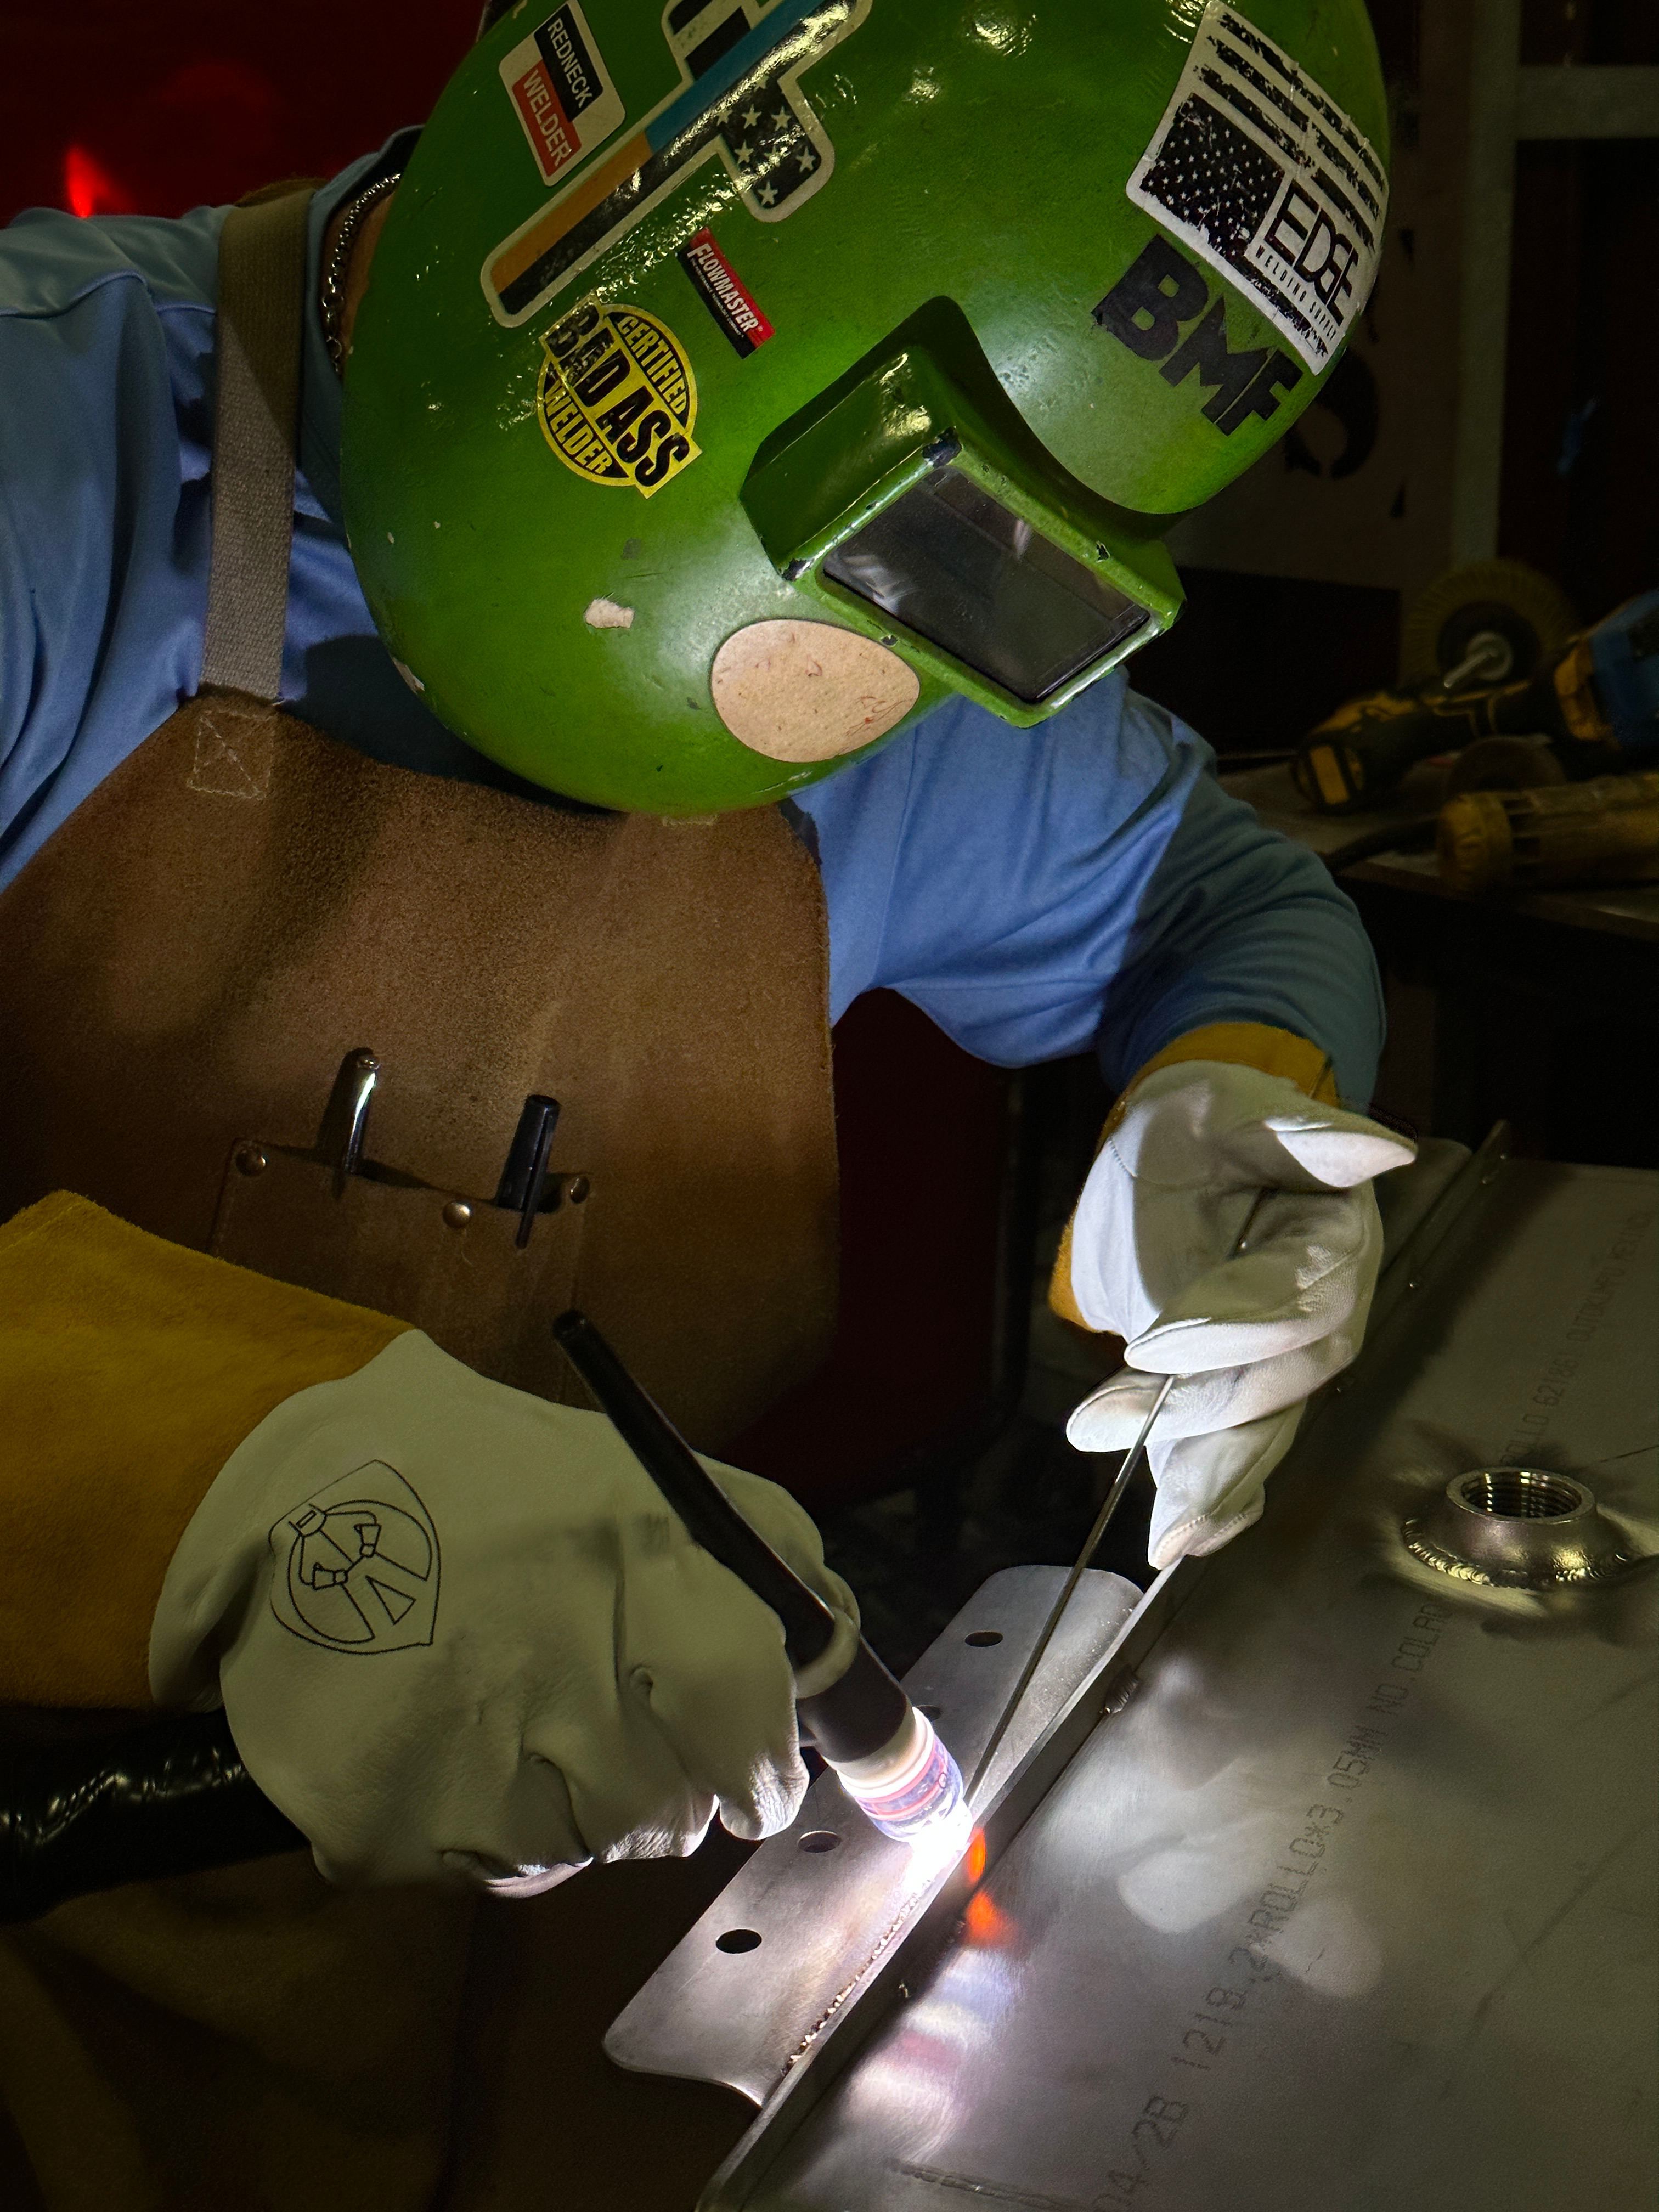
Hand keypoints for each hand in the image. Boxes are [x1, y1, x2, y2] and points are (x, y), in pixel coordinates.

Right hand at [151, 1332, 857, 1889]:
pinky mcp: (383, 1821)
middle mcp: (560, 1660)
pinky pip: (484, 1866)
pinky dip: (480, 1820)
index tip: (757, 1778)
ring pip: (584, 1849)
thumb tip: (837, 1669)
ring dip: (571, 1803)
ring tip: (512, 1708)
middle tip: (615, 1733)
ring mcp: (465, 1752)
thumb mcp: (645, 1470)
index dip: (762, 1763)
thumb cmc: (490, 1473)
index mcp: (638, 1558)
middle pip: (670, 1810)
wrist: (297, 1490)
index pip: (748, 1716)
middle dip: (668, 1788)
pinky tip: (445, 1735)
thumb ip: (765, 1556)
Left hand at [1061, 1061, 1413, 1567]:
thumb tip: (1381, 1149)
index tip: (1148, 1345)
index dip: (1231, 1328)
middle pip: (1283, 1383)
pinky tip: (1184, 1540)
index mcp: (1332, 1243)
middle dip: (1203, 1417)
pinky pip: (1239, 1454)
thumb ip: (1301, 1133)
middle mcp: (1322, 1315)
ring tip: (1166, 1532)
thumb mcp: (1226, 1108)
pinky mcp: (1236, 1390)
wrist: (1175, 1154)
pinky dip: (1215, 1501)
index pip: (1298, 1303)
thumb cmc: (1201, 1124)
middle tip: (1110, 1427)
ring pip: (1262, 1432)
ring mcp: (1281, 1362)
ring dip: (1212, 1483)